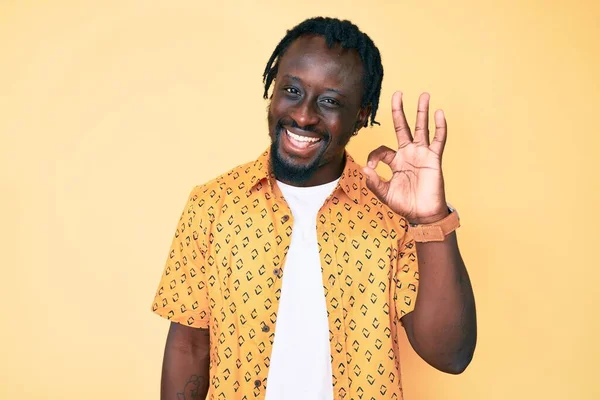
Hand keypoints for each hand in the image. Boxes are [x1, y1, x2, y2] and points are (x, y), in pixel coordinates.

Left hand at [362, 92, 448, 224]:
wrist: (423, 214)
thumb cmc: (405, 205)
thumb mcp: (384, 194)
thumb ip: (374, 182)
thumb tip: (365, 168)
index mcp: (395, 161)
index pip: (382, 149)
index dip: (374, 156)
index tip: (371, 168)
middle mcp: (408, 154)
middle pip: (403, 127)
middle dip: (399, 111)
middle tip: (398, 94)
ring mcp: (422, 154)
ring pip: (422, 128)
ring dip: (422, 112)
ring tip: (424, 95)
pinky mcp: (434, 159)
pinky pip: (438, 140)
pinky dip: (440, 126)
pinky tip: (439, 113)